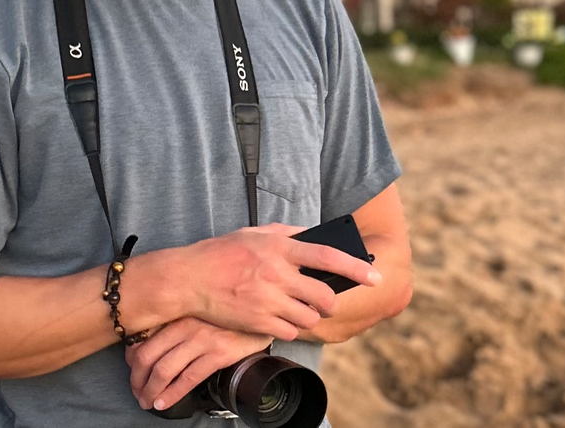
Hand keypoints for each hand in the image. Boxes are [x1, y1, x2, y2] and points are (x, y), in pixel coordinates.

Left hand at [126, 317, 271, 411]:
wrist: (257, 315)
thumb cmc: (223, 315)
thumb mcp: (194, 311)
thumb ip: (173, 323)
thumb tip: (146, 343)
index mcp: (176, 312)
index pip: (140, 338)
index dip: (130, 360)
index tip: (132, 371)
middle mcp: (184, 324)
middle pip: (146, 356)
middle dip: (137, 380)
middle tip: (137, 392)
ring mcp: (201, 338)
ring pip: (164, 370)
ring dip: (151, 391)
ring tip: (147, 401)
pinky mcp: (218, 353)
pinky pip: (188, 379)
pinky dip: (172, 394)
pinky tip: (164, 402)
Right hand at [182, 224, 380, 340]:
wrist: (190, 279)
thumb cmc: (222, 252)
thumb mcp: (255, 233)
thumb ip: (287, 232)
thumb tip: (314, 234)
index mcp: (279, 248)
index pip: (326, 256)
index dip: (354, 267)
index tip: (373, 276)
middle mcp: (277, 274)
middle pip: (324, 295)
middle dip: (330, 301)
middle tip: (324, 300)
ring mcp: (268, 300)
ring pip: (309, 317)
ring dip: (309, 315)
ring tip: (296, 307)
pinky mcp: (258, 322)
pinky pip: (290, 331)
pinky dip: (290, 327)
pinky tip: (278, 317)